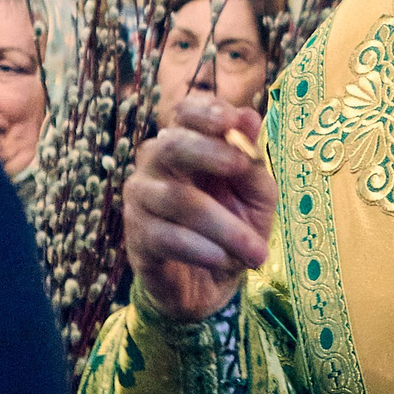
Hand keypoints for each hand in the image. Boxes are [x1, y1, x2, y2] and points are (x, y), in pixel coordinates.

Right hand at [122, 94, 274, 319]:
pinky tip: (224, 260)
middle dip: (209, 151)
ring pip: (178, 199)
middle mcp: (156, 165)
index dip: (205, 111)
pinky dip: (201, 249)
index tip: (233, 120)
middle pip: (171, 145)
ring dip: (224, 226)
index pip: (184, 113)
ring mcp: (141, 199)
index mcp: (187, 145)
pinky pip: (166, 237)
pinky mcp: (136, 237)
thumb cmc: (234, 227)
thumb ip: (252, 161)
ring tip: (255, 252)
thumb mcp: (256, 194)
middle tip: (241, 166)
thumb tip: (249, 118)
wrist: (211, 282)